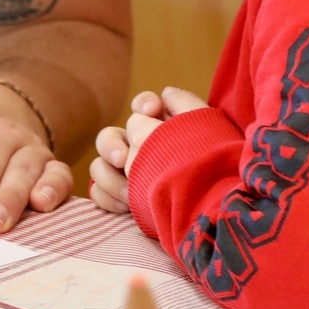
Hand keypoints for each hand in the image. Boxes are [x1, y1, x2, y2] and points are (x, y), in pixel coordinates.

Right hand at [89, 87, 209, 214]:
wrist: (211, 217)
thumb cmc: (211, 171)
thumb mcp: (206, 132)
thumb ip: (186, 105)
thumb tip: (164, 92)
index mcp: (163, 131)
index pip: (143, 106)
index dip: (143, 103)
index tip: (152, 110)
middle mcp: (141, 151)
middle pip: (109, 136)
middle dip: (111, 144)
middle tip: (122, 158)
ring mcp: (128, 178)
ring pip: (99, 166)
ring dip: (110, 177)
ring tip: (130, 194)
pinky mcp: (121, 201)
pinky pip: (97, 193)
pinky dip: (106, 197)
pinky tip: (126, 206)